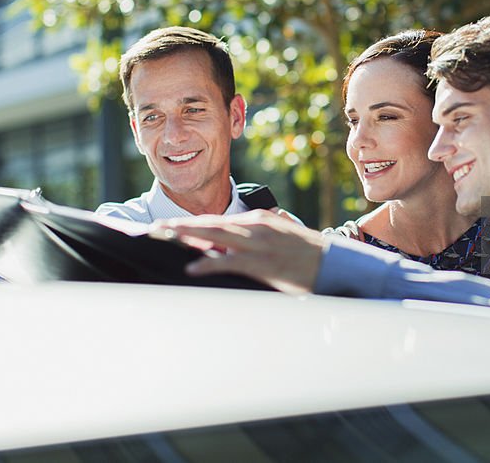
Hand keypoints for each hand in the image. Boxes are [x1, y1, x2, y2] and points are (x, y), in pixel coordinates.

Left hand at [150, 210, 324, 293]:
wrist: (335, 263)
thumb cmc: (308, 256)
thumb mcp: (281, 239)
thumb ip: (258, 238)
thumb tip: (237, 246)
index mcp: (258, 220)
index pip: (218, 220)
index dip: (191, 223)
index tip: (169, 226)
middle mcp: (255, 226)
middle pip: (209, 223)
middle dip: (180, 225)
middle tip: (153, 228)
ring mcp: (258, 243)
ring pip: (214, 236)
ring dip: (185, 236)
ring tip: (162, 237)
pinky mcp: (263, 262)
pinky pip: (229, 262)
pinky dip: (209, 264)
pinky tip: (192, 269)